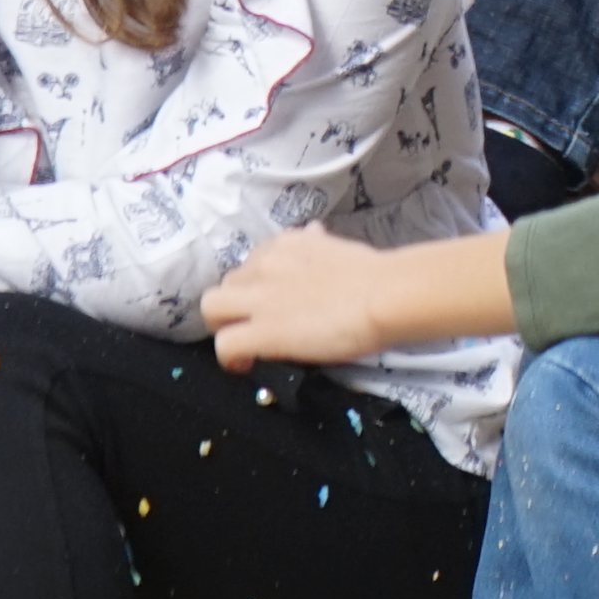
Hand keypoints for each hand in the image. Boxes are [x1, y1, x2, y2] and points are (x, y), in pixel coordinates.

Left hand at [206, 223, 409, 372]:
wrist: (386, 295)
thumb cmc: (376, 274)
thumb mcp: (337, 247)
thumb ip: (317, 244)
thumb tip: (314, 234)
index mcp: (286, 244)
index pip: (251, 261)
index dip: (256, 285)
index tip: (269, 300)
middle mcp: (266, 265)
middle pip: (225, 284)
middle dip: (235, 305)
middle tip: (254, 324)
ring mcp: (261, 299)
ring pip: (212, 308)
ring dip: (224, 326)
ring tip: (243, 344)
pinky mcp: (263, 332)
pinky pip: (224, 345)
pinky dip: (230, 357)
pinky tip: (245, 365)